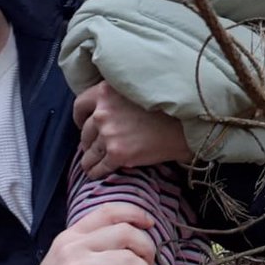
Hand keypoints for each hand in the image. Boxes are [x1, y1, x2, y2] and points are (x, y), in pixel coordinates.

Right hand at [0, 202, 155, 264]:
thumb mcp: (61, 264)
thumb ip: (85, 250)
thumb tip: (126, 247)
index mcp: (69, 237)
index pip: (108, 211)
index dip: (135, 213)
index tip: (150, 224)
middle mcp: (72, 246)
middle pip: (125, 233)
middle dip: (148, 248)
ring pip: (129, 260)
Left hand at [73, 81, 192, 177]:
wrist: (184, 126)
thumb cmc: (165, 108)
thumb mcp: (135, 90)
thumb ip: (115, 97)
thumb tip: (99, 112)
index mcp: (105, 91)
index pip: (80, 105)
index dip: (81, 118)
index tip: (84, 124)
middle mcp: (103, 111)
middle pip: (85, 131)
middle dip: (89, 141)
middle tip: (95, 146)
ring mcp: (109, 133)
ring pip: (89, 151)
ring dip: (89, 159)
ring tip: (91, 165)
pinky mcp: (117, 153)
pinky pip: (99, 166)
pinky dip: (96, 172)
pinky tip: (96, 174)